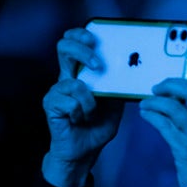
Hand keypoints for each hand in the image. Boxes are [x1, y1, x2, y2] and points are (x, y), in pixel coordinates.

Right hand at [41, 27, 123, 186]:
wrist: (85, 152)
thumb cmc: (98, 126)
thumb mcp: (115, 103)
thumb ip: (119, 86)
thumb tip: (135, 71)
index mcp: (81, 73)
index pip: (73, 42)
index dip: (79, 34)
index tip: (94, 38)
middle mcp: (66, 77)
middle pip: (64, 47)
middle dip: (82, 51)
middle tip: (98, 65)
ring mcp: (57, 91)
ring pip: (73, 82)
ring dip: (89, 101)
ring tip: (90, 113)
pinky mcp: (51, 105)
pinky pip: (70, 102)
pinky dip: (81, 113)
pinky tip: (79, 120)